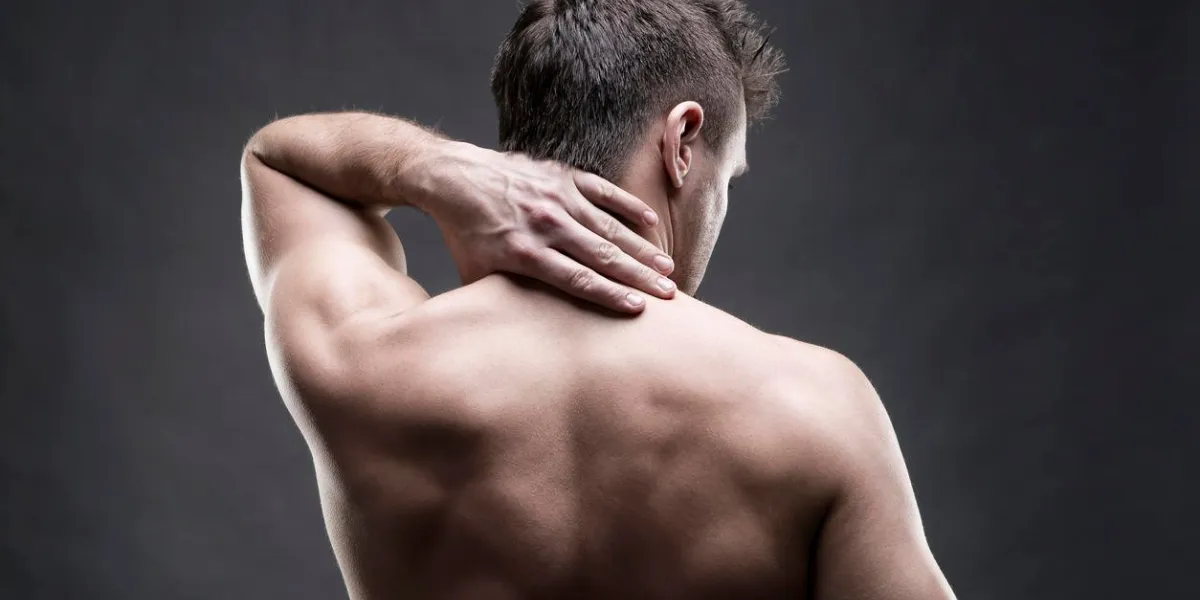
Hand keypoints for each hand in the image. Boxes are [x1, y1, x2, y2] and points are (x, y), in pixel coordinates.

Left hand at [424, 143, 676, 312]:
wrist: (454, 179)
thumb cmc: (467, 234)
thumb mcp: (478, 274)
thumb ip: (505, 298)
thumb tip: (520, 333)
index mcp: (525, 253)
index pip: (577, 279)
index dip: (610, 295)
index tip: (640, 308)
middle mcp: (546, 225)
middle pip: (601, 256)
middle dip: (638, 277)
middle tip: (669, 293)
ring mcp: (557, 198)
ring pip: (608, 227)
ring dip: (640, 248)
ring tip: (666, 267)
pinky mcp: (562, 176)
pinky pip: (602, 191)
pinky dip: (627, 206)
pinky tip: (650, 222)